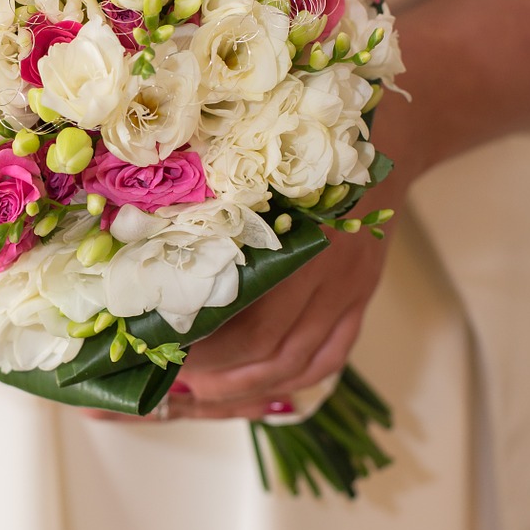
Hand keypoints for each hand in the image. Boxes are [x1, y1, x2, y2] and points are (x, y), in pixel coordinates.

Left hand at [166, 82, 418, 420]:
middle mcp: (329, 272)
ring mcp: (350, 291)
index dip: (201, 349)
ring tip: (201, 394)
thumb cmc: (301, 142)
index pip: (247, 322)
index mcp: (296, 237)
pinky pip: (328, 357)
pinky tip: (254, 387)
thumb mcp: (251, 165)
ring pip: (298, 365)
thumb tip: (141, 242)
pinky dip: (289, 380)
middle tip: (169, 383)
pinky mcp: (361, 300)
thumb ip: (209, 207)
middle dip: (214, 376)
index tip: (157, 352)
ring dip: (246, 389)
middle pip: (268, 351)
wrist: (388, 136)